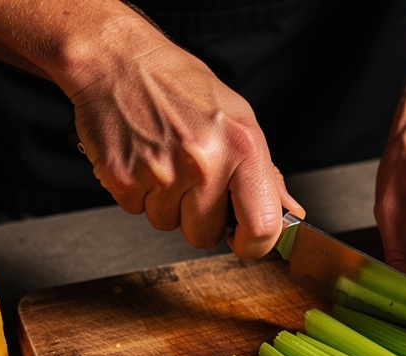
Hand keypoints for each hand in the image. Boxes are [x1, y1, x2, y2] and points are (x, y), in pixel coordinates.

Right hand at [65, 14, 301, 258]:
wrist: (116, 59)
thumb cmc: (177, 84)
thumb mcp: (236, 118)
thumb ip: (265, 172)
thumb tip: (289, 211)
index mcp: (242, 146)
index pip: (262, 225)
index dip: (254, 245)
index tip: (243, 241)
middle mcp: (204, 161)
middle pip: (205, 235)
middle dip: (197, 217)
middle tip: (189, 178)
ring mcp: (162, 172)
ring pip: (167, 224)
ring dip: (164, 203)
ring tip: (162, 159)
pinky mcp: (124, 178)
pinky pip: (136, 211)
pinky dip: (137, 192)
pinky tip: (141, 157)